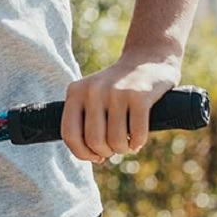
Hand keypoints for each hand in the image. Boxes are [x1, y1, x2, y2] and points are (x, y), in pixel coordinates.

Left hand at [60, 57, 179, 162]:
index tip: (95, 156)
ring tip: (127, 144)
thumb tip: (91, 157)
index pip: (69, 134)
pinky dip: (138, 143)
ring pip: (116, 140)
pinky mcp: (140, 95)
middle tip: (114, 148)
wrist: (147, 59)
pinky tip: (138, 141)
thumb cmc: (117, 88)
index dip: (82, 153)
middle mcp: (93, 90)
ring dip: (123, 149)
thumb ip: (84, 121)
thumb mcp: (91, 96)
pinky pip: (137, 133)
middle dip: (106, 152)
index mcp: (75, 92)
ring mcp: (116, 92)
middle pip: (94, 140)